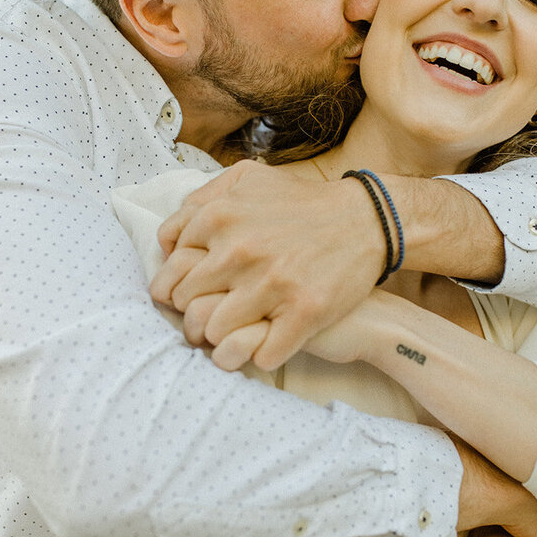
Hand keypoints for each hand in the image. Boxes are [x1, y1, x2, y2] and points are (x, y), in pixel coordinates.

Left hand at [152, 160, 383, 369]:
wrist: (367, 219)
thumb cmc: (302, 204)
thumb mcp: (247, 179)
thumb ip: (202, 200)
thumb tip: (169, 241)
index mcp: (220, 218)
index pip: (171, 268)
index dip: (179, 284)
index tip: (194, 292)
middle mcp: (240, 250)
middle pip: (186, 303)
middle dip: (193, 315)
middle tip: (208, 319)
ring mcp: (272, 283)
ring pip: (215, 333)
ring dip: (221, 340)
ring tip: (234, 335)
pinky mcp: (304, 311)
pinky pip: (261, 355)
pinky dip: (259, 356)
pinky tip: (265, 346)